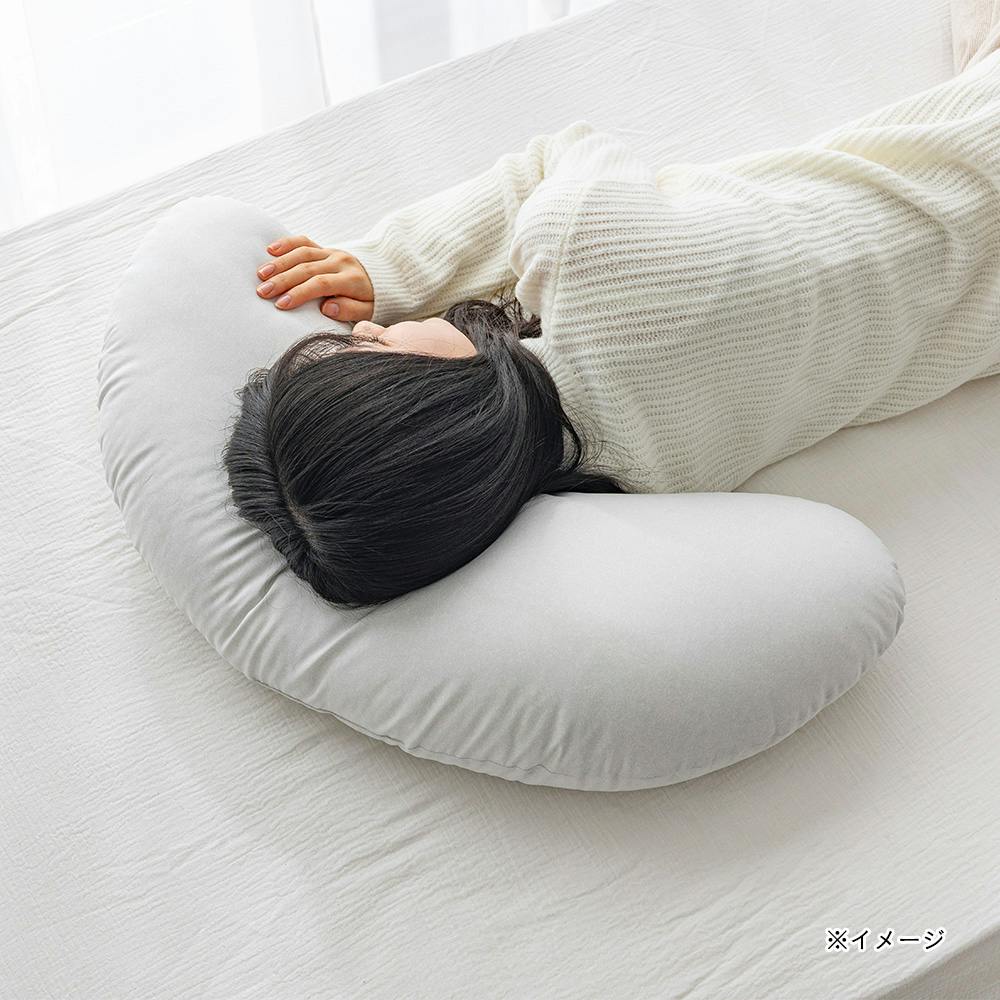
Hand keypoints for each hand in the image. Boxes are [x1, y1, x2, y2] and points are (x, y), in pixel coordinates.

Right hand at [256, 235, 374, 320]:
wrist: (384, 276)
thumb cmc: (372, 300)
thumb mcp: (368, 311)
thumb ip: (350, 310)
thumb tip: (327, 308)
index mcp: (352, 279)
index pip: (322, 284)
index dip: (300, 293)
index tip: (281, 304)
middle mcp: (341, 262)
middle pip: (307, 268)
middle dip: (283, 280)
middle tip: (262, 292)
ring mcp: (332, 252)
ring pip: (303, 253)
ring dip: (280, 263)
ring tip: (261, 274)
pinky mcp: (325, 248)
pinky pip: (305, 241)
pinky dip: (287, 243)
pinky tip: (270, 250)